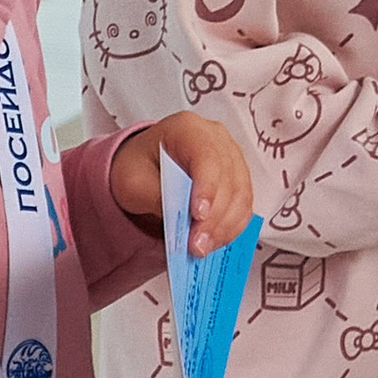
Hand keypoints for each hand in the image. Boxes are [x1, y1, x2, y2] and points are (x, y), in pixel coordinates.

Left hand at [109, 108, 255, 253]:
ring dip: (225, 227)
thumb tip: (183, 221)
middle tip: (196, 246)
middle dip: (214, 218)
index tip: (197, 216)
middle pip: (228, 179)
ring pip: (241, 195)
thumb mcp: (133, 183)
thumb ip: (157, 198)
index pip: (206, 157)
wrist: (143, 167)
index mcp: (187, 128)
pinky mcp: (238, 180)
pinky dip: (231, 228)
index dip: (207, 188)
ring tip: (203, 249)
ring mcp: (231, 158)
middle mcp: (216, 138)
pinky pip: (244, 206)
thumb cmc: (136, 167)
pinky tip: (214, 242)